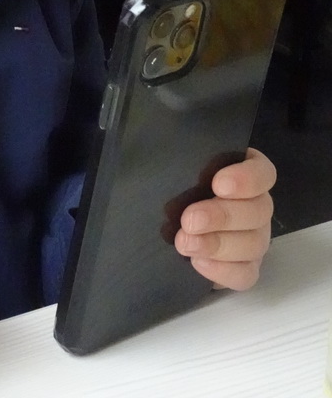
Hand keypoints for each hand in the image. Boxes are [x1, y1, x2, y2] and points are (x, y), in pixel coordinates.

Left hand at [175, 147, 274, 290]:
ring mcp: (254, 237)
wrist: (163, 226)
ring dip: (218, 245)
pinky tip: (197, 263)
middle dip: (223, 216)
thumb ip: (168, 153)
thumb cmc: (168, 185)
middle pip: (258, 211)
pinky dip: (223, 270)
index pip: (262, 172)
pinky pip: (246, 274)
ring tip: (185, 244)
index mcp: (242, 172)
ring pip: (254, 243)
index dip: (247, 178)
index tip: (218, 184)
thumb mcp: (167, 165)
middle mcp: (255, 204)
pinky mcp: (245, 267)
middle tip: (190, 220)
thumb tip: (156, 146)